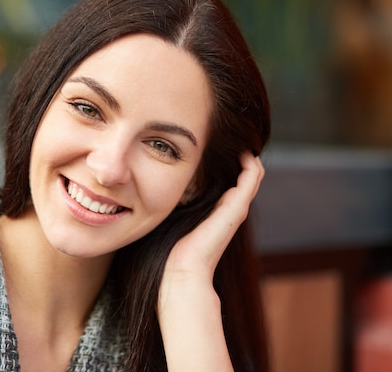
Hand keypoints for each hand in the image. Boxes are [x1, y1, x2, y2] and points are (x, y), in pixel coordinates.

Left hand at [162, 151, 264, 284]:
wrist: (180, 270)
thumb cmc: (170, 247)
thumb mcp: (171, 214)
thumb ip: (172, 201)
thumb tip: (151, 185)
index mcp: (217, 210)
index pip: (232, 180)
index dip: (228, 161)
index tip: (216, 142)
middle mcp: (230, 208)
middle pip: (246, 175)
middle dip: (239, 154)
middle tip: (231, 134)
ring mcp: (236, 208)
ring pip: (253, 174)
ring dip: (248, 155)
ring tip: (241, 138)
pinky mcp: (237, 209)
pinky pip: (251, 178)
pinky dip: (250, 163)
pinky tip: (243, 151)